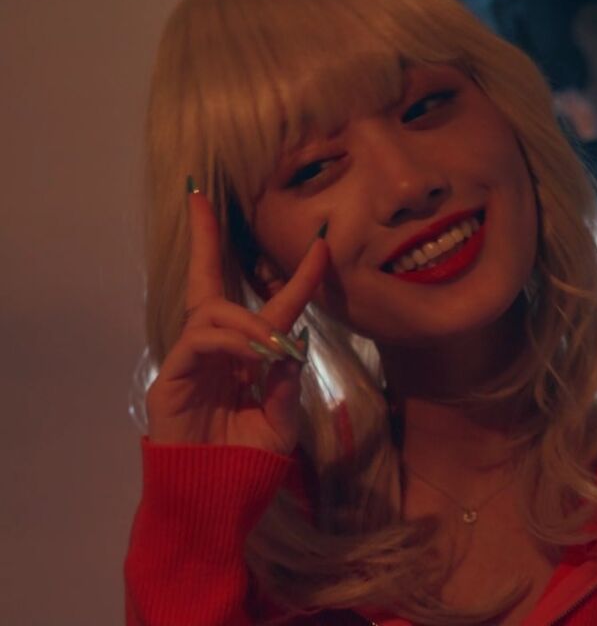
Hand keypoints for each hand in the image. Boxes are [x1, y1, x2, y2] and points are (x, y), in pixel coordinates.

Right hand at [145, 188, 328, 454]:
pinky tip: (252, 356)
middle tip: (201, 199)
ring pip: (212, 310)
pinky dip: (230, 341)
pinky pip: (199, 341)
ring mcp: (190, 362)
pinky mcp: (170, 378)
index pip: (272, 306)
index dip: (296, 277)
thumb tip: (291, 342)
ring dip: (248, 321)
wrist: (215, 502)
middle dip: (207, 239)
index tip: (321, 245)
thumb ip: (287, 384)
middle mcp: (216, 351)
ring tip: (271, 349)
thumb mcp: (282, 422)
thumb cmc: (248, 465)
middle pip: (209, 283)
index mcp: (247, 358)